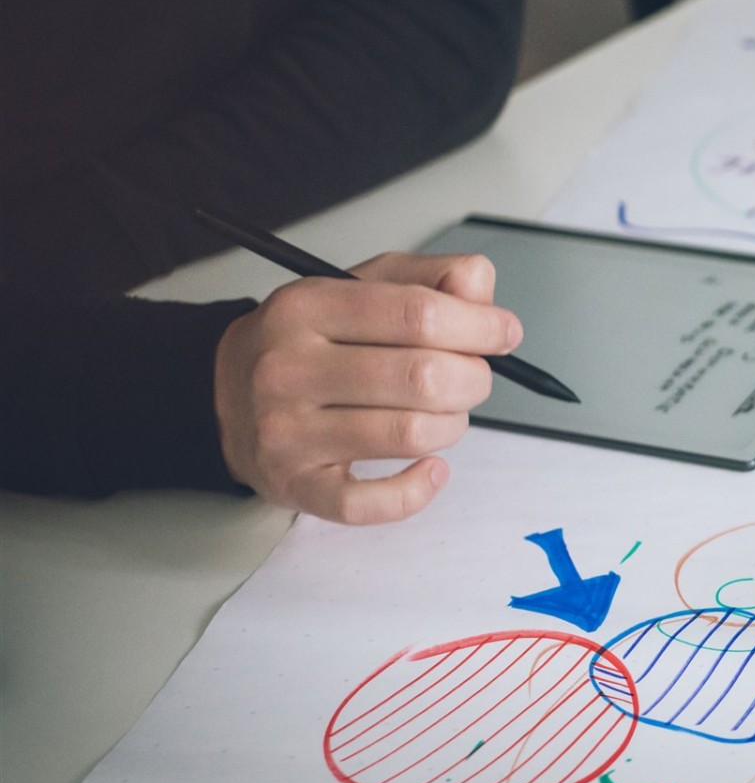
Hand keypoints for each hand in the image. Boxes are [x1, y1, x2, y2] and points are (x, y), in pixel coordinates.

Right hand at [213, 252, 521, 523]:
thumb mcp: (358, 288)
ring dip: (452, 425)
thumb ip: (426, 279)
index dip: (479, 325)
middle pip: (423, 377)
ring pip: (411, 435)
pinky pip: (372, 503)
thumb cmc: (308, 342)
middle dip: (473, 379)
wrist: (221, 393)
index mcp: (306, 307)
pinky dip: (418, 489)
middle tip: (473, 377)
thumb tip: (479, 285)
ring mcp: (287, 431)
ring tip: (445, 413)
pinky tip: (430, 466)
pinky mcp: (295, 485)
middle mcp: (288, 368)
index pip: (418, 313)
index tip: (504, 332)